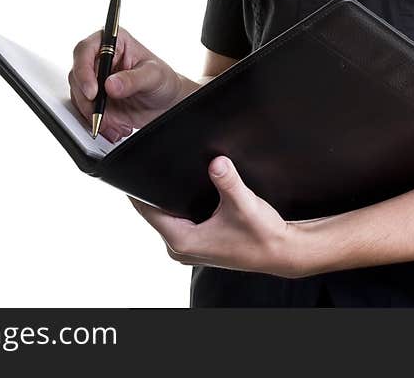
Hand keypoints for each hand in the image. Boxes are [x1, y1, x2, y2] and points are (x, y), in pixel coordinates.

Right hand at [68, 25, 188, 142]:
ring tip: (114, 123)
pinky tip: (114, 127)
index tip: (92, 92)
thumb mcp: (153, 76)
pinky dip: (96, 122)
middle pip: (77, 74)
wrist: (166, 103)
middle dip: (86, 99)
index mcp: (114, 42)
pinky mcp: (95, 98)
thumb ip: (133, 79)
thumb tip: (110, 84)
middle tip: (100, 115)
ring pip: (78, 95)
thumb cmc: (163, 80)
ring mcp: (96, 79)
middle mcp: (101, 58)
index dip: (84, 70)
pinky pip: (85, 110)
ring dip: (92, 113)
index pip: (86, 50)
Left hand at [127, 156, 300, 279]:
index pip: (147, 212)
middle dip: (153, 191)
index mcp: (183, 241)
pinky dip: (178, 208)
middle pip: (154, 214)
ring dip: (166, 200)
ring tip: (168, 177)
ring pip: (166, 218)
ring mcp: (189, 249)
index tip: (133, 168)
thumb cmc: (261, 235)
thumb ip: (228, 181)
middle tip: (154, 164)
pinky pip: (177, 222)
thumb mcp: (244, 203)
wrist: (280, 252)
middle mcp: (180, 248)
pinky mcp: (198, 245)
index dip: (138, 190)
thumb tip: (216, 162)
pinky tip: (186, 194)